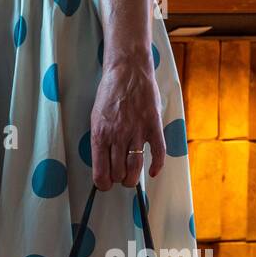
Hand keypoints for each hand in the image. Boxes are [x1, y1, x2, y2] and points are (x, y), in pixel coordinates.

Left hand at [88, 56, 165, 190]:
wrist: (127, 71)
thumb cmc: (109, 94)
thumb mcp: (96, 119)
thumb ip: (100, 140)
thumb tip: (103, 162)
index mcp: (100, 136)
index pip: (100, 172)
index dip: (103, 184)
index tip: (105, 185)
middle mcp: (118, 136)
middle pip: (119, 173)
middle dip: (118, 181)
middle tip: (119, 178)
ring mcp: (137, 131)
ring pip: (135, 167)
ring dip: (133, 179)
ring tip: (131, 179)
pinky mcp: (153, 125)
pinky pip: (158, 152)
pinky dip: (157, 166)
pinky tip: (153, 172)